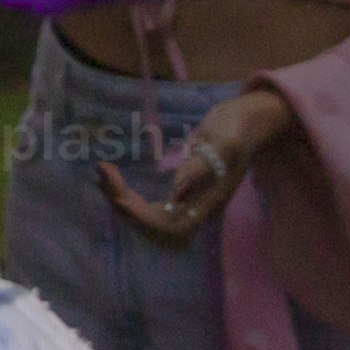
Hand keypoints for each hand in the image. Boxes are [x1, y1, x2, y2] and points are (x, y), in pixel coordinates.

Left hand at [98, 84, 298, 243]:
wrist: (247, 122)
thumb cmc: (237, 128)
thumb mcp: (223, 142)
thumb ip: (202, 167)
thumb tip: (177, 193)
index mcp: (209, 204)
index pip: (170, 226)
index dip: (141, 217)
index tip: (117, 194)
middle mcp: (198, 211)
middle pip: (157, 228)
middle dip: (125, 207)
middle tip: (102, 175)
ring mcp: (191, 205)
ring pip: (152, 221)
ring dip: (124, 204)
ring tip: (102, 176)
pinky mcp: (183, 195)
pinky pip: (153, 209)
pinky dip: (130, 199)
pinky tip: (115, 182)